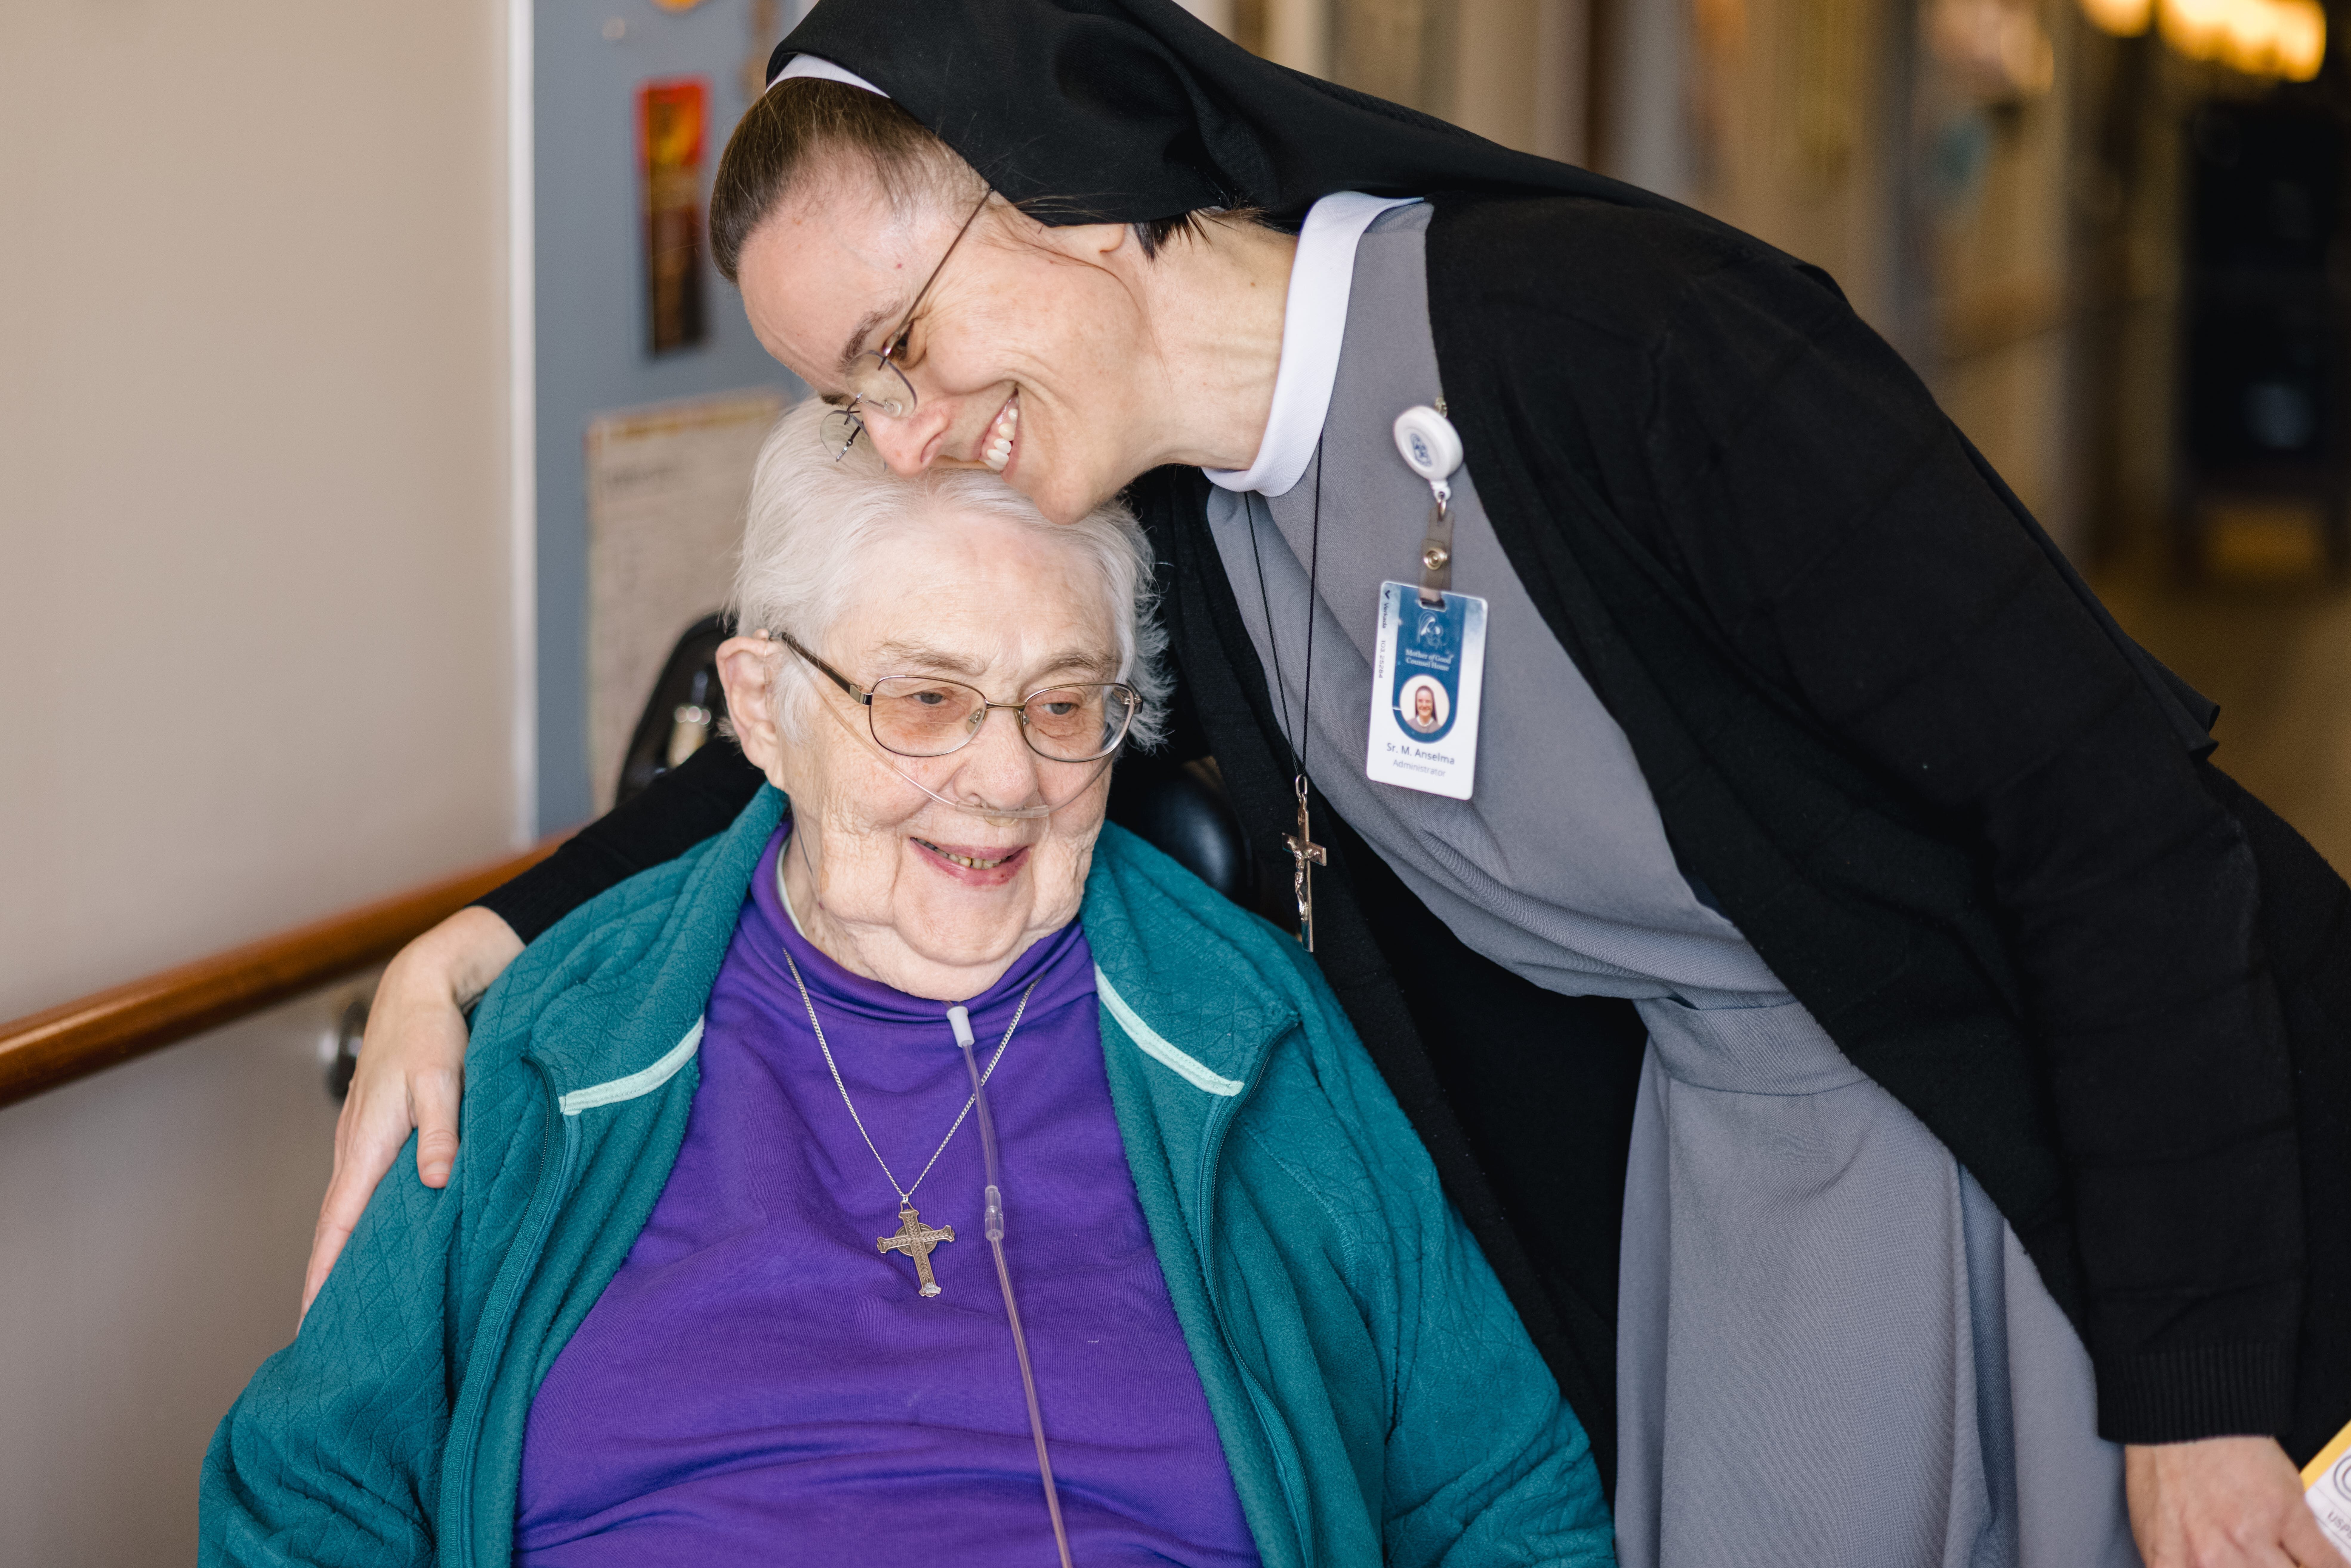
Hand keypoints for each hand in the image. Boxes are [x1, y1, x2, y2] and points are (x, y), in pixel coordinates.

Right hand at [300, 907, 523, 1315]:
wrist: (423, 986)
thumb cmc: (433, 1030)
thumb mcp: (444, 1077)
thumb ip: (442, 1129)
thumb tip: (434, 1181)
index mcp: (367, 1145)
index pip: (337, 1224)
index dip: (324, 1274)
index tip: (311, 1322)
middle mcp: (356, 1149)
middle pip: (338, 1228)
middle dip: (331, 1279)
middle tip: (333, 1335)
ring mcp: (365, 1143)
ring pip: (352, 1211)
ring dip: (348, 1253)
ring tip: (356, 1304)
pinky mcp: (380, 1135)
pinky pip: (367, 1190)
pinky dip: (365, 1223)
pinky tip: (383, 1244)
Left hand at [2127, 1435, 2342, 1567]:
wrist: (2181, 1417)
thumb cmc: (2165, 1471)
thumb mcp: (2155, 1532)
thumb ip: (2178, 1566)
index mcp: (2173, 1566)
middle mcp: (2211, 1560)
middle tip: (2270, 1567)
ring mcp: (2252, 1538)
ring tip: (2289, 1565)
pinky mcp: (2287, 1513)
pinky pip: (2326, 1563)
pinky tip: (2336, 1567)